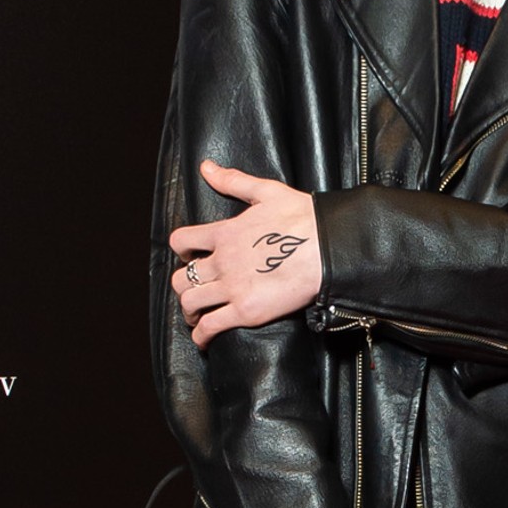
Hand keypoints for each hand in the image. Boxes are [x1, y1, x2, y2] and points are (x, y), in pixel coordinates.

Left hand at [169, 161, 322, 348]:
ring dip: (189, 311)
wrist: (327, 247)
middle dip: (183, 286)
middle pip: (182, 277)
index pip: (182, 241)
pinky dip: (201, 335)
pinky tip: (203, 340)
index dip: (180, 252)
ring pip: (190, 301)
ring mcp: (232, 287)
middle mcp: (222, 260)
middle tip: (194, 292)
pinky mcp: (246, 310)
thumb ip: (233, 181)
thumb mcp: (266, 191)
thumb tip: (207, 167)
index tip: (188, 259)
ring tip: (196, 317)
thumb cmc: (304, 218)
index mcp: (225, 232)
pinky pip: (210, 326)